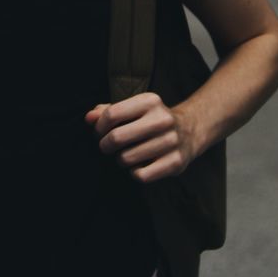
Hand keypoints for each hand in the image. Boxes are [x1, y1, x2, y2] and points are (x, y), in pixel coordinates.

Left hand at [85, 93, 199, 182]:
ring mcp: (171, 141)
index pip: (112, 114)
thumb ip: (108, 111)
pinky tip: (138, 165)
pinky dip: (134, 173)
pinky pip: (140, 175)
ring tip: (126, 155)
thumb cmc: (150, 120)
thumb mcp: (133, 109)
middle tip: (106, 147)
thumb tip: (88, 118)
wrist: (189, 131)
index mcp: (150, 101)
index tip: (99, 133)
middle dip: (104, 146)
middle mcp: (162, 119)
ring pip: (126, 158)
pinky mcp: (175, 162)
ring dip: (120, 160)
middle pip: (116, 138)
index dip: (99, 127)